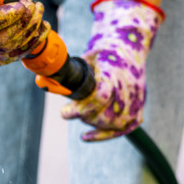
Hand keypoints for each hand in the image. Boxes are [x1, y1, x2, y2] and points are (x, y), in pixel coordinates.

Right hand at [0, 0, 49, 65]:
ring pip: (11, 48)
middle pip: (0, 41)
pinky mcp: (0, 54)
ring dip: (31, 28)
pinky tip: (43, 26)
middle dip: (23, 23)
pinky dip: (34, 41)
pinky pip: (17, 54)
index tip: (23, 4)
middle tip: (34, 5)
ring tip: (38, 9)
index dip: (5, 19)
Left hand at [61, 0, 163, 141]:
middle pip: (104, 115)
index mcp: (113, 73)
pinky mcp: (139, 106)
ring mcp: (136, 99)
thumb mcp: (84, 58)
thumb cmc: (102, 53)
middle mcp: (128, 88)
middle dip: (84, 116)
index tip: (65, 111)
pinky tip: (86, 137)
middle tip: (69, 111)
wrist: (128, 47)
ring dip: (94, 124)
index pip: (99, 98)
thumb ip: (67, 73)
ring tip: (81, 114)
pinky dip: (106, 134)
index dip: (80, 109)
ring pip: (115, 123)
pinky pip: (127, 126)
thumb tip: (44, 84)